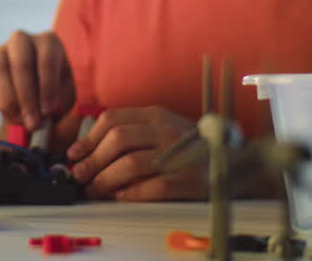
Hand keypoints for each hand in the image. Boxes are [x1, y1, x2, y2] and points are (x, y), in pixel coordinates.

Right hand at [0, 30, 74, 130]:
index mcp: (48, 42)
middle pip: (22, 64)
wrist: (35, 87)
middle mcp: (23, 40)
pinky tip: (13, 116)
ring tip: (22, 121)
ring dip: (12, 101)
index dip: (47, 87)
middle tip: (33, 122)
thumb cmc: (53, 88)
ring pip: (2, 70)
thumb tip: (44, 114)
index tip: (48, 111)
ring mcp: (3, 49)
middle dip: (27, 97)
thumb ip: (58, 102)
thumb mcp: (64, 94)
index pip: (47, 60)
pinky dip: (3, 102)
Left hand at [66, 106, 206, 200]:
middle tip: (80, 176)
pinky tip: (120, 197)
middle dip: (92, 160)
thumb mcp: (163, 128)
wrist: (237, 161)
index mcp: (157, 115)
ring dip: (106, 180)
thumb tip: (89, 150)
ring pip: (131, 164)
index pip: (112, 120)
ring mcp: (180, 154)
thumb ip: (133, 133)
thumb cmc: (191, 146)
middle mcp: (167, 130)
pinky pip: (154, 186)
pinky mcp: (191, 179)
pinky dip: (132, 193)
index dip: (88, 138)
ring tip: (94, 190)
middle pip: (118, 140)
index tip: (74, 154)